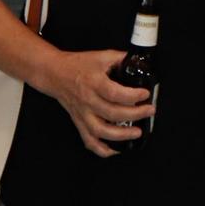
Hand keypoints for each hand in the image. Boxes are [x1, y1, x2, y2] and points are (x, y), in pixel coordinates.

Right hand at [37, 48, 155, 157]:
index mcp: (94, 83)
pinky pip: (89, 141)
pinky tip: (115, 149)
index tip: (145, 94)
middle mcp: (88, 100)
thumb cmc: (79, 65)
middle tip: (149, 111)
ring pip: (101, 131)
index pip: (114, 93)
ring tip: (137, 132)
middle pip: (112, 113)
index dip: (132, 95)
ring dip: (121, 135)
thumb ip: (121, 58)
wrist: (55, 74)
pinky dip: (101, 149)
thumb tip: (139, 63)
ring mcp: (82, 114)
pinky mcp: (79, 122)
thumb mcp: (101, 56)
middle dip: (135, 115)